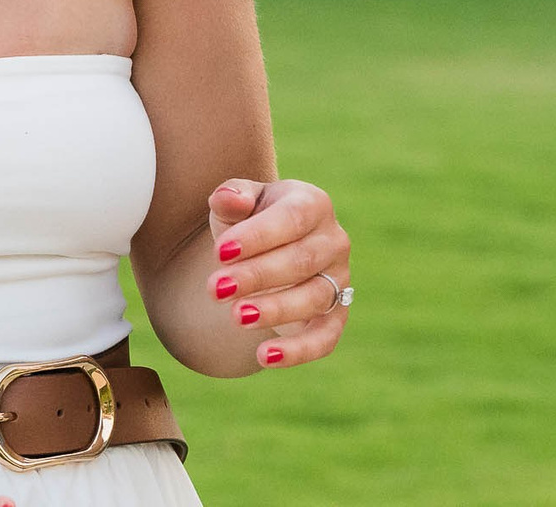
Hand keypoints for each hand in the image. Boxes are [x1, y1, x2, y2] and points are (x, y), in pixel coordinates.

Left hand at [208, 177, 351, 368]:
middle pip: (301, 260)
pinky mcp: (336, 316)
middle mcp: (333, 240)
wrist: (270, 250)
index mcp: (313, 204)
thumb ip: (232, 197)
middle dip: (257, 276)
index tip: (220, 253)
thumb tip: (229, 200)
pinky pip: (325, 337)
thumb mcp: (238, 205)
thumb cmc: (251, 221)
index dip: (257, 236)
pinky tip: (264, 356)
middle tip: (216, 289)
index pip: (291, 218)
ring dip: (275, 310)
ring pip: (314, 298)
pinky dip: (298, 350)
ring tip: (236, 317)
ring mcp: (339, 279)